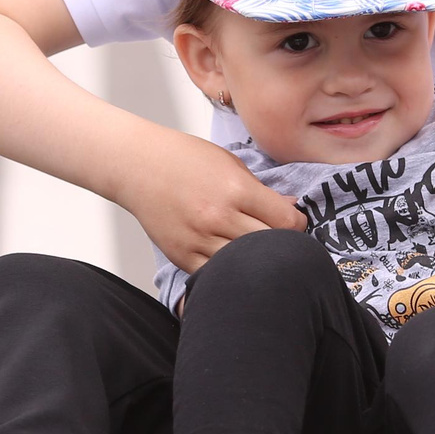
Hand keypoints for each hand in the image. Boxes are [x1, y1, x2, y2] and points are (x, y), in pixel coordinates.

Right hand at [114, 129, 304, 272]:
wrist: (136, 165)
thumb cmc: (183, 158)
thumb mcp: (229, 163)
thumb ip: (261, 189)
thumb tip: (292, 207)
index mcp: (236, 190)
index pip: (287, 222)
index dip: (297, 225)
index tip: (293, 223)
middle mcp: (219, 217)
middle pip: (271, 246)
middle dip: (281, 244)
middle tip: (280, 240)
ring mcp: (198, 240)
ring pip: (245, 265)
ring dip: (254, 260)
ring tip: (256, 251)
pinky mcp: (181, 256)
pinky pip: (215, 275)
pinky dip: (227, 270)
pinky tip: (231, 259)